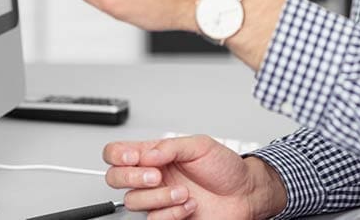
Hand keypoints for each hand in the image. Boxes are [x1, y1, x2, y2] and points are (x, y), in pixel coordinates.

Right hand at [102, 135, 287, 219]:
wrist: (244, 194)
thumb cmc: (226, 168)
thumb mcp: (200, 146)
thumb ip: (170, 146)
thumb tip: (147, 154)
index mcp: (156, 154)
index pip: (118, 152)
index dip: (118, 154)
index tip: (136, 157)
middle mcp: (153, 176)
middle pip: (115, 178)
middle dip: (132, 177)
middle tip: (156, 175)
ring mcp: (158, 198)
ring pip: (134, 201)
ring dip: (159, 196)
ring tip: (183, 191)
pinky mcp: (167, 217)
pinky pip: (153, 219)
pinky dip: (172, 212)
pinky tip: (188, 204)